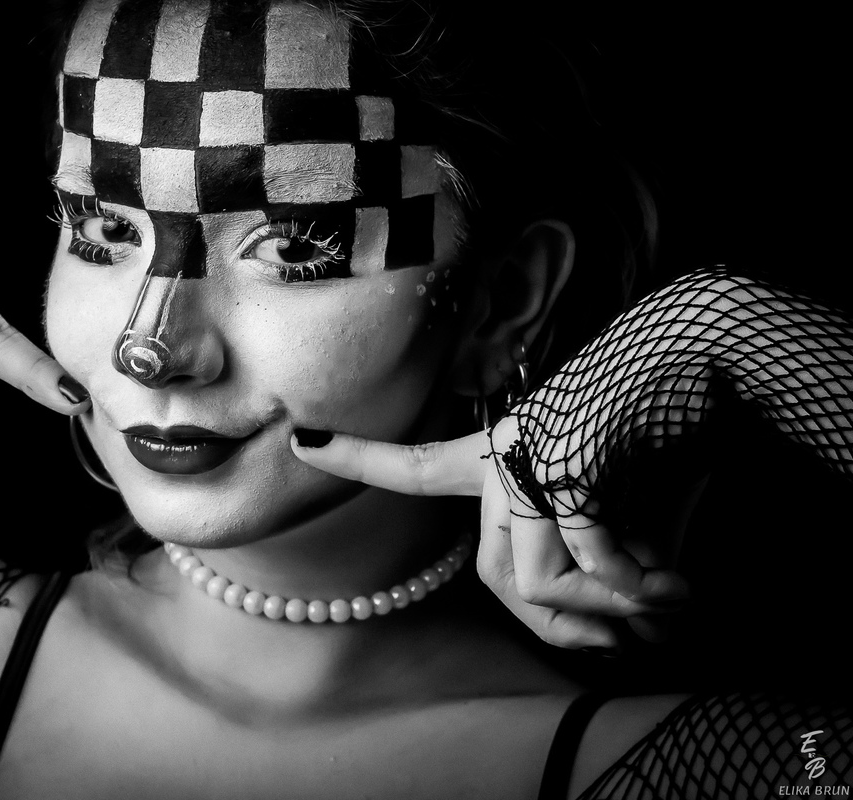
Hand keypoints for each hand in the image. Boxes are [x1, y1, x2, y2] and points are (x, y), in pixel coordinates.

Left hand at [290, 422, 693, 650]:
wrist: (702, 346)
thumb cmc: (661, 418)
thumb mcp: (617, 499)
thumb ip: (596, 559)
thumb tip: (610, 639)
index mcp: (499, 451)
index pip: (415, 464)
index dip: (358, 457)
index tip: (302, 438)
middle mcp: (503, 454)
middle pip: (497, 582)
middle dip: (564, 627)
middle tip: (627, 639)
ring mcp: (531, 457)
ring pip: (535, 583)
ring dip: (610, 610)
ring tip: (671, 597)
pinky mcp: (567, 461)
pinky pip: (588, 564)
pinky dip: (639, 588)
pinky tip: (680, 583)